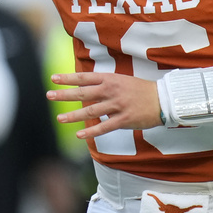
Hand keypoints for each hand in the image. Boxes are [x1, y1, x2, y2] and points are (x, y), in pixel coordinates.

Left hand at [47, 72, 162, 139]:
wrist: (163, 100)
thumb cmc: (142, 90)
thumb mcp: (123, 80)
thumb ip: (106, 84)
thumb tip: (87, 88)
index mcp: (111, 79)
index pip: (85, 77)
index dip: (69, 78)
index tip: (54, 78)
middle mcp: (112, 91)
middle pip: (84, 92)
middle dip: (65, 94)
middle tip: (49, 95)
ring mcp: (117, 105)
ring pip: (91, 111)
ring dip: (74, 115)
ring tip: (60, 118)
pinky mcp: (124, 120)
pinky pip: (104, 127)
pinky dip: (91, 131)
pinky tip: (79, 134)